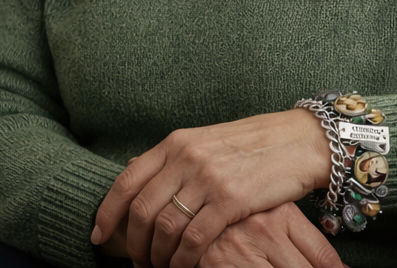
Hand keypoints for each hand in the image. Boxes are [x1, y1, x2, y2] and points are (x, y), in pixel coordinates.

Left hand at [91, 109, 331, 267]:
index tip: (99, 235)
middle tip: (136, 263)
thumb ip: (172, 159)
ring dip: (157, 257)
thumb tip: (132, 172)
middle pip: (141, 210)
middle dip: (133, 244)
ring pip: (165, 228)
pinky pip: (194, 239)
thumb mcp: (204, 142)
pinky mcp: (231, 199)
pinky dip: (183, 260)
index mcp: (176, 142)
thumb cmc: (251, 145)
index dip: (108, 212)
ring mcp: (208, 177)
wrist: (298, 141)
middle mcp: (186, 157)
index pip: (127, 180)